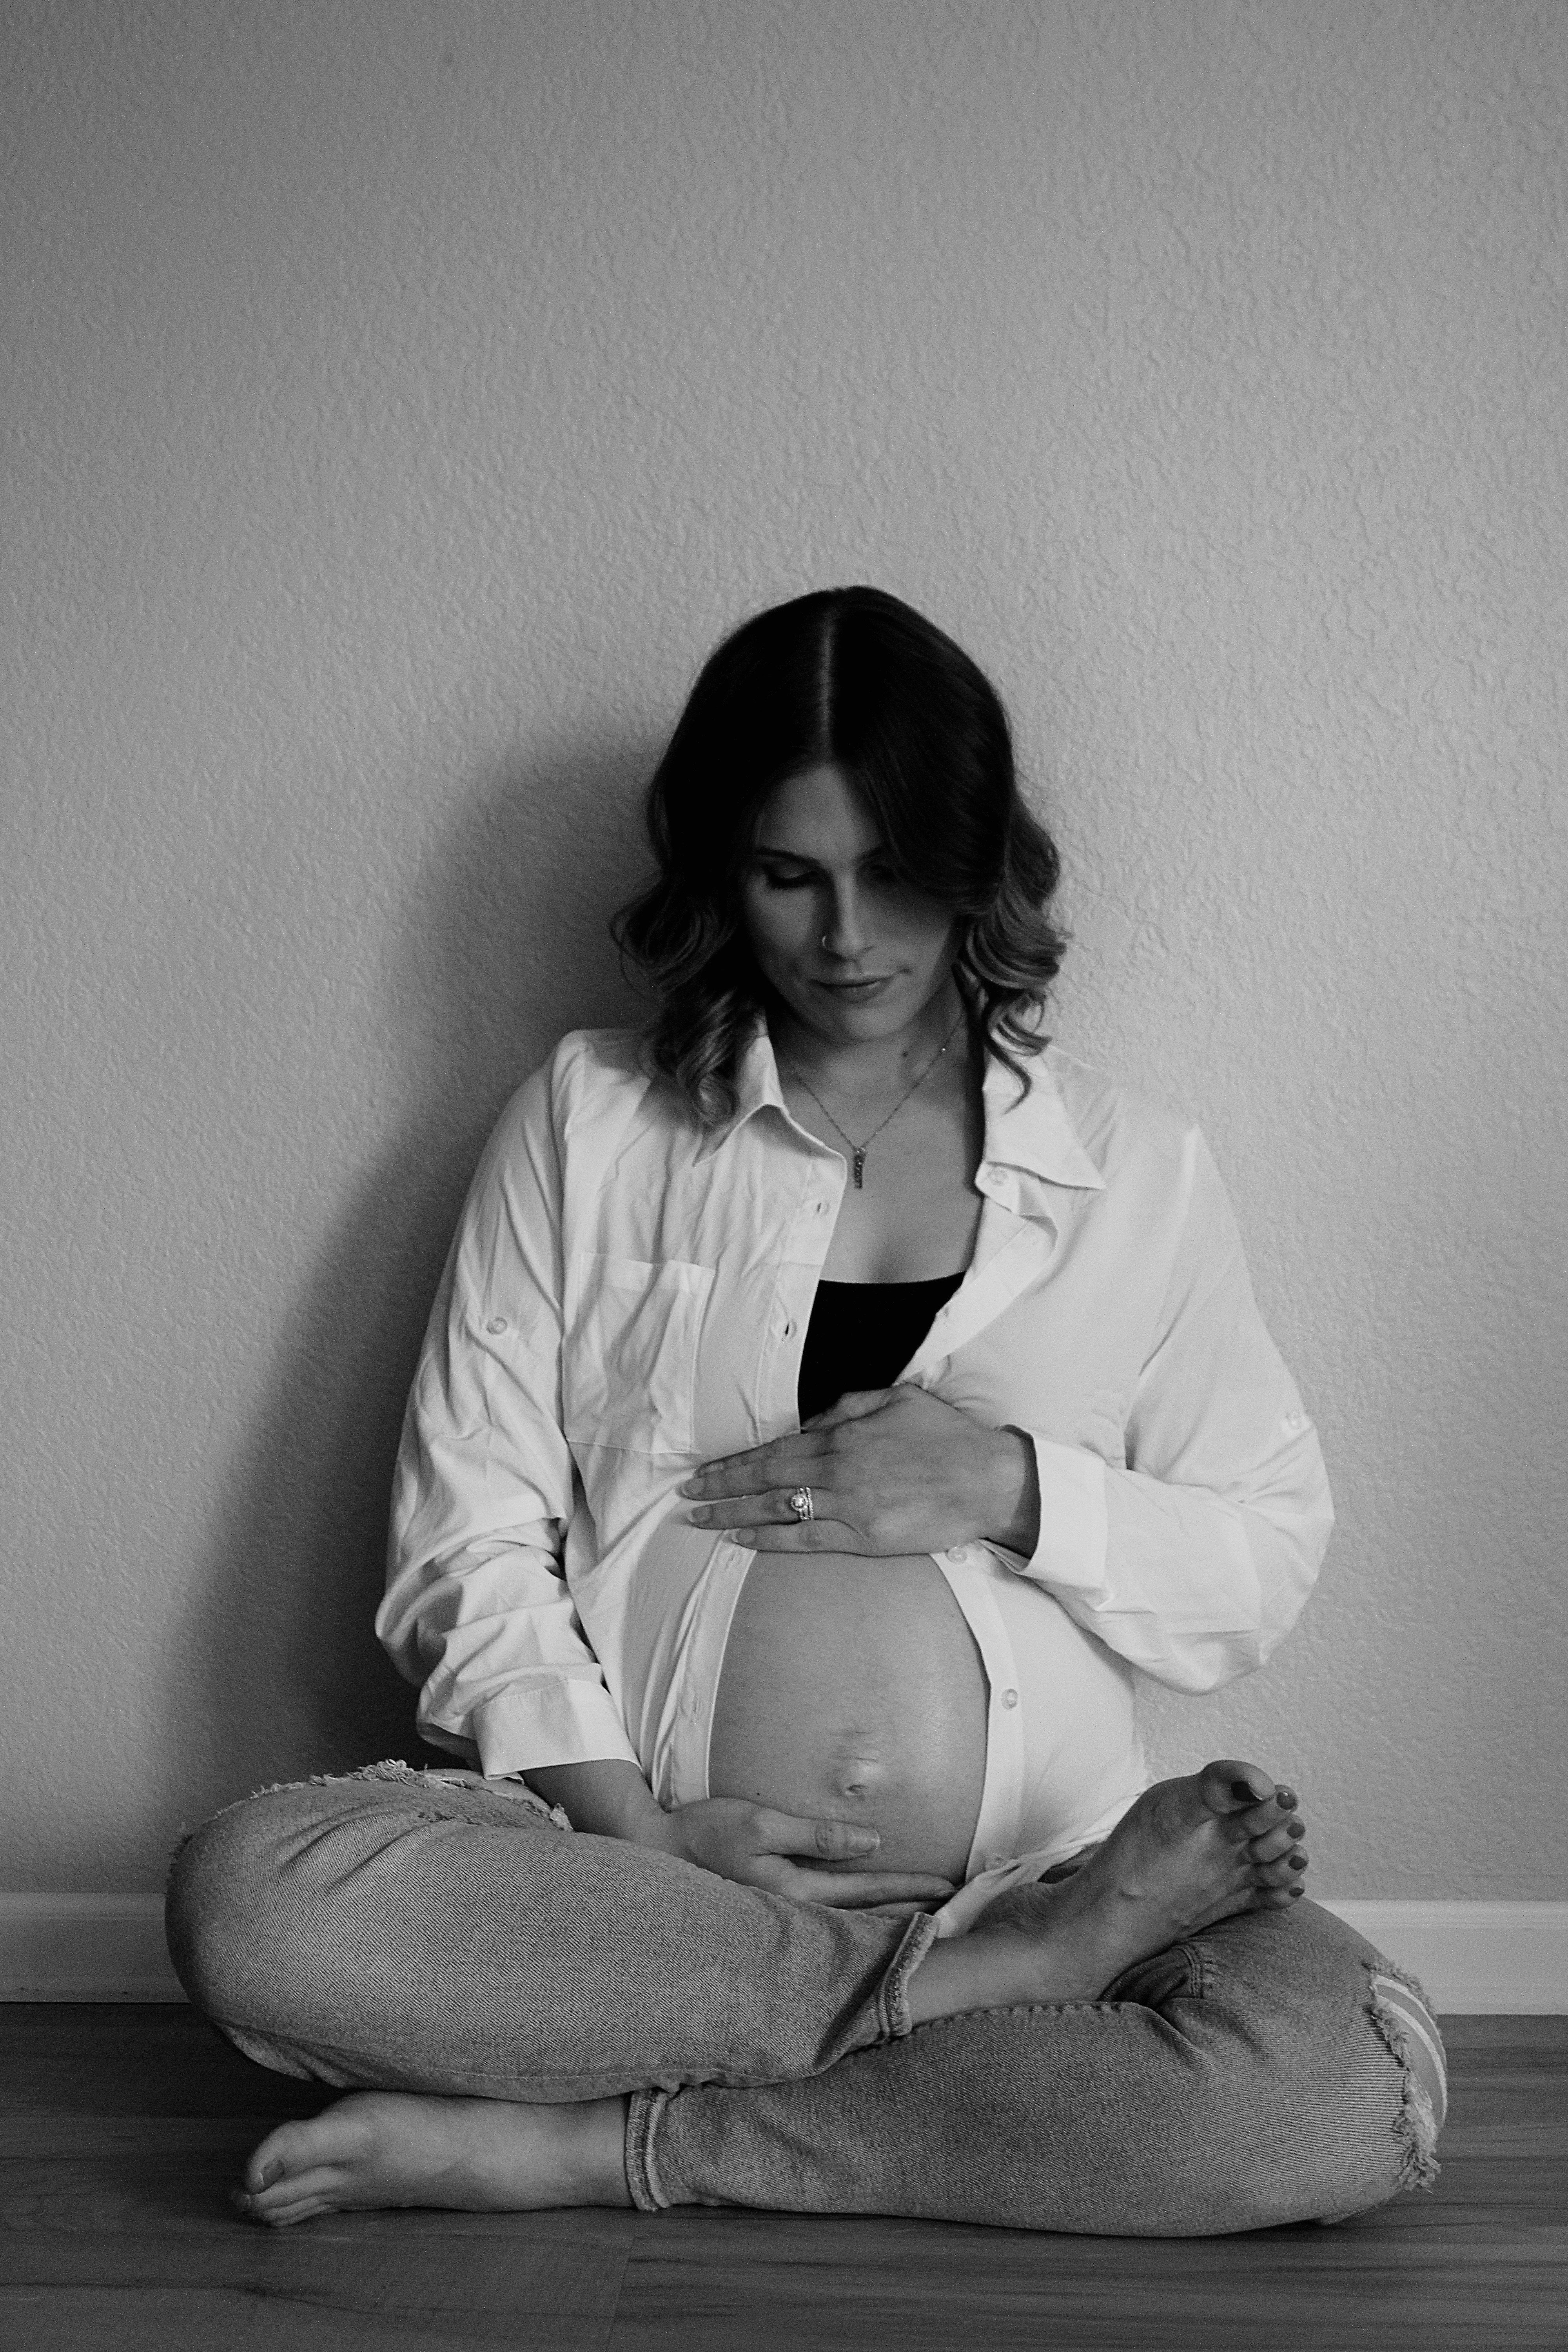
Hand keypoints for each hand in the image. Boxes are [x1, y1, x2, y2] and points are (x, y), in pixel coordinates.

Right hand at [650, 1796, 955, 1907]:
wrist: (655, 1852)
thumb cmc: (705, 1832)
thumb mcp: (760, 1825)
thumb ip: (816, 1837)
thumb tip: (871, 1842)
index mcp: (793, 1892)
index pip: (866, 1892)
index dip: (909, 1888)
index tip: (949, 1889)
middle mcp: (791, 1914)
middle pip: (864, 1916)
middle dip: (909, 1913)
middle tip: (955, 1915)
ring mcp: (780, 1918)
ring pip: (848, 1922)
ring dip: (887, 1919)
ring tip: (927, 1919)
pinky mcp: (771, 1912)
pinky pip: (826, 1918)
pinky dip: (857, 1917)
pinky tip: (871, 1918)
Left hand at [681, 1385, 1038, 1556]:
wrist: (988, 1481)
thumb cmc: (945, 1437)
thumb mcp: (896, 1399)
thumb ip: (847, 1406)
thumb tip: (811, 1421)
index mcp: (843, 1437)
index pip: (773, 1450)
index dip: (734, 1461)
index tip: (705, 1468)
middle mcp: (838, 1473)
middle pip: (765, 1480)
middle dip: (721, 1487)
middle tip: (687, 1494)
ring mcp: (849, 1509)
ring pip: (777, 1511)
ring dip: (734, 1516)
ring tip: (701, 1519)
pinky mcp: (864, 1538)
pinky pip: (805, 1541)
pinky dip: (769, 1541)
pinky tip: (742, 1541)